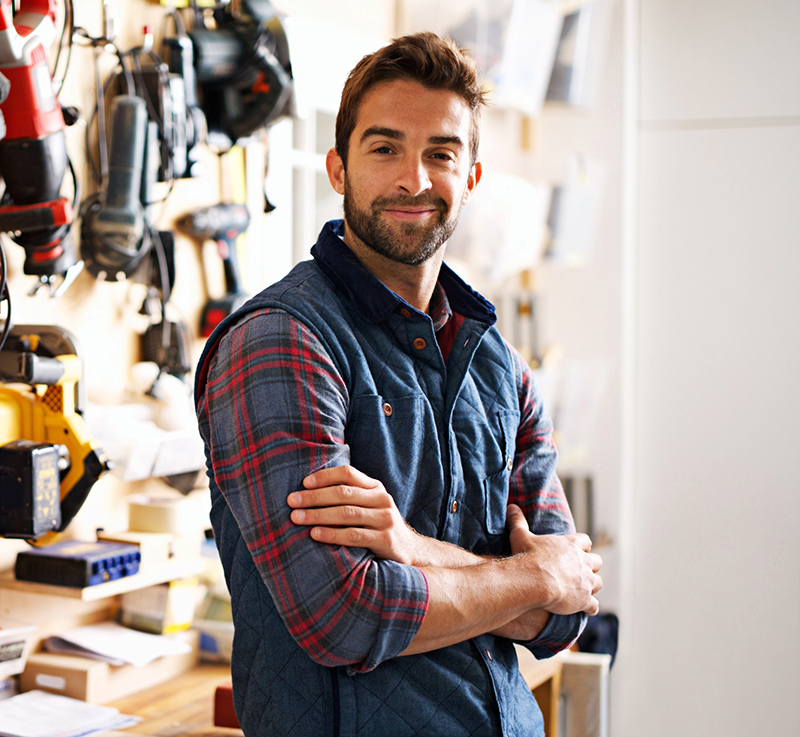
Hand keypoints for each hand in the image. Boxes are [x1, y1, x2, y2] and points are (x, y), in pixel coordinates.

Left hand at [287, 465, 425, 564]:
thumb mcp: (369, 506)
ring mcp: (385, 519)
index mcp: (375, 487)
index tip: (303, 483)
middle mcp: (382, 499)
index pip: (348, 473)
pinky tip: (315, 535)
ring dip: (318, 515)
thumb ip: (349, 497)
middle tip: (291, 501)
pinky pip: (354, 535)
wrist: (411, 552)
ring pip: (346, 513)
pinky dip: (332, 534)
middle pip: (343, 493)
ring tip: (296, 518)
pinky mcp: (386, 540)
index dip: (324, 476)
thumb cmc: (378, 527)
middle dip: (314, 497)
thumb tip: (307, 491)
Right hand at [506, 504, 602, 616]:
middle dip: (591, 566)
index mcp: (571, 544)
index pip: (585, 541)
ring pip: (598, 583)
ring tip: (583, 590)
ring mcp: (586, 581)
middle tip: (580, 571)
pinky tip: (586, 610)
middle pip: (597, 561)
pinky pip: (594, 606)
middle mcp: (583, 561)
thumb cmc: (528, 557)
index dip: (582, 546)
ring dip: (592, 586)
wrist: (535, 581)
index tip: (577, 550)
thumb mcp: (520, 536)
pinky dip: (591, 608)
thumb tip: (511, 507)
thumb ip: (518, 521)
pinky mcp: (584, 599)